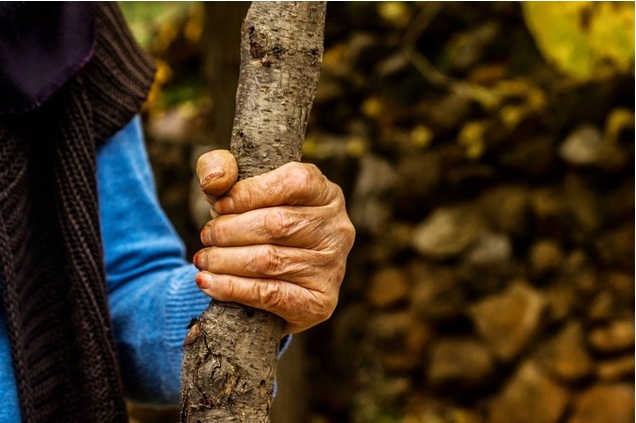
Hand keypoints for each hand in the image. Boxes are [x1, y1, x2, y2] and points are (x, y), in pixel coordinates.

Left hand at [193, 150, 354, 334]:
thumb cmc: (254, 222)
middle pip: (278, 224)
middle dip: (231, 230)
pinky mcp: (320, 302)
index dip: (250, 193)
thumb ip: (219, 166)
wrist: (271, 280)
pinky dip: (232, 288)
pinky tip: (207, 283)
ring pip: (270, 261)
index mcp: (326, 193)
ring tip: (203, 260)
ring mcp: (333, 268)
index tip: (218, 205)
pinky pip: (270, 295)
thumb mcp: (237, 187)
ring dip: (225, 261)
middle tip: (206, 236)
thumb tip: (214, 181)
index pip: (293, 183)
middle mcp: (337, 229)